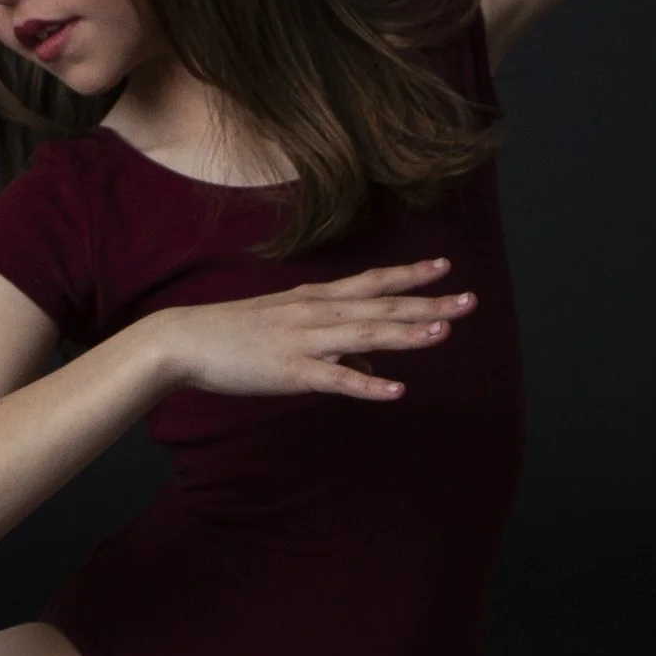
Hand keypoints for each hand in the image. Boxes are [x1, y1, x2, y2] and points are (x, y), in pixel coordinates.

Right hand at [157, 259, 473, 400]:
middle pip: (381, 307)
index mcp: (315, 299)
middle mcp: (316, 312)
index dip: (409, 274)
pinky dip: (367, 384)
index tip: (445, 265)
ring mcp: (305, 340)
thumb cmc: (236, 335)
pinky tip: (396, 390)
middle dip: (427, 303)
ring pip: (365, 336)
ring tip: (444, 333)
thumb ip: (333, 344)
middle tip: (470, 299)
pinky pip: (336, 379)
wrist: (185, 340)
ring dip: (406, 335)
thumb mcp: (288, 329)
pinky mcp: (291, 370)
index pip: (372, 282)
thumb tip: (371, 366)